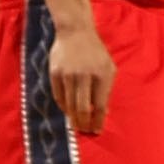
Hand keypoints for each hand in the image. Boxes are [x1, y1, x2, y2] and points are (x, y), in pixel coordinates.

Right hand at [49, 17, 114, 135]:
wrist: (75, 32)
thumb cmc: (95, 53)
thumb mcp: (108, 68)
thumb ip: (106, 90)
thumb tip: (104, 114)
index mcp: (102, 74)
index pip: (100, 105)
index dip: (97, 121)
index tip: (96, 131)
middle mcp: (85, 75)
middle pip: (83, 108)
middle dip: (84, 123)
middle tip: (84, 130)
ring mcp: (68, 74)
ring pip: (69, 104)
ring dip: (73, 118)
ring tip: (76, 125)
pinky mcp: (55, 73)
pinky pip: (59, 96)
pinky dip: (63, 107)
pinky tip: (67, 111)